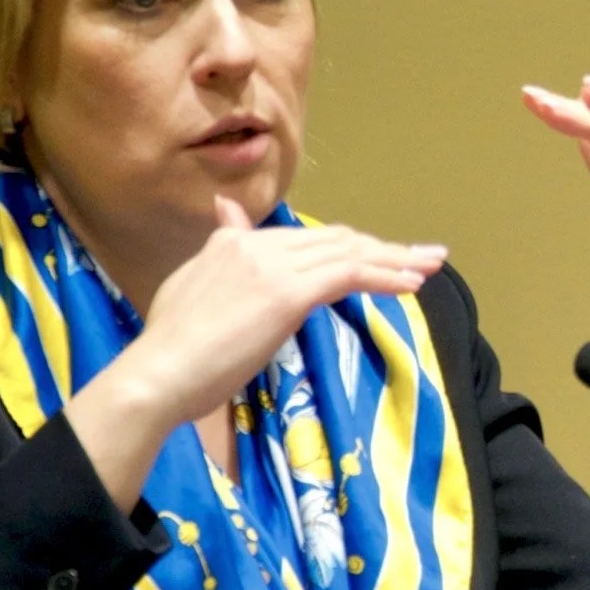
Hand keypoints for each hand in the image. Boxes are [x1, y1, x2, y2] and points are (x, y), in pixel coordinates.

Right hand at [64, 197, 445, 509]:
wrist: (158, 372)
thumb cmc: (173, 348)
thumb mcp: (195, 287)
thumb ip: (219, 251)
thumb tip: (226, 217)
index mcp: (234, 241)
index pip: (309, 239)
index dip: (352, 246)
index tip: (384, 257)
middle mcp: (255, 244)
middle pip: (336, 240)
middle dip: (385, 248)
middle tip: (426, 256)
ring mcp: (272, 265)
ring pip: (349, 254)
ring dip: (396, 260)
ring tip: (431, 267)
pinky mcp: (287, 292)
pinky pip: (349, 275)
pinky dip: (385, 277)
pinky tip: (410, 285)